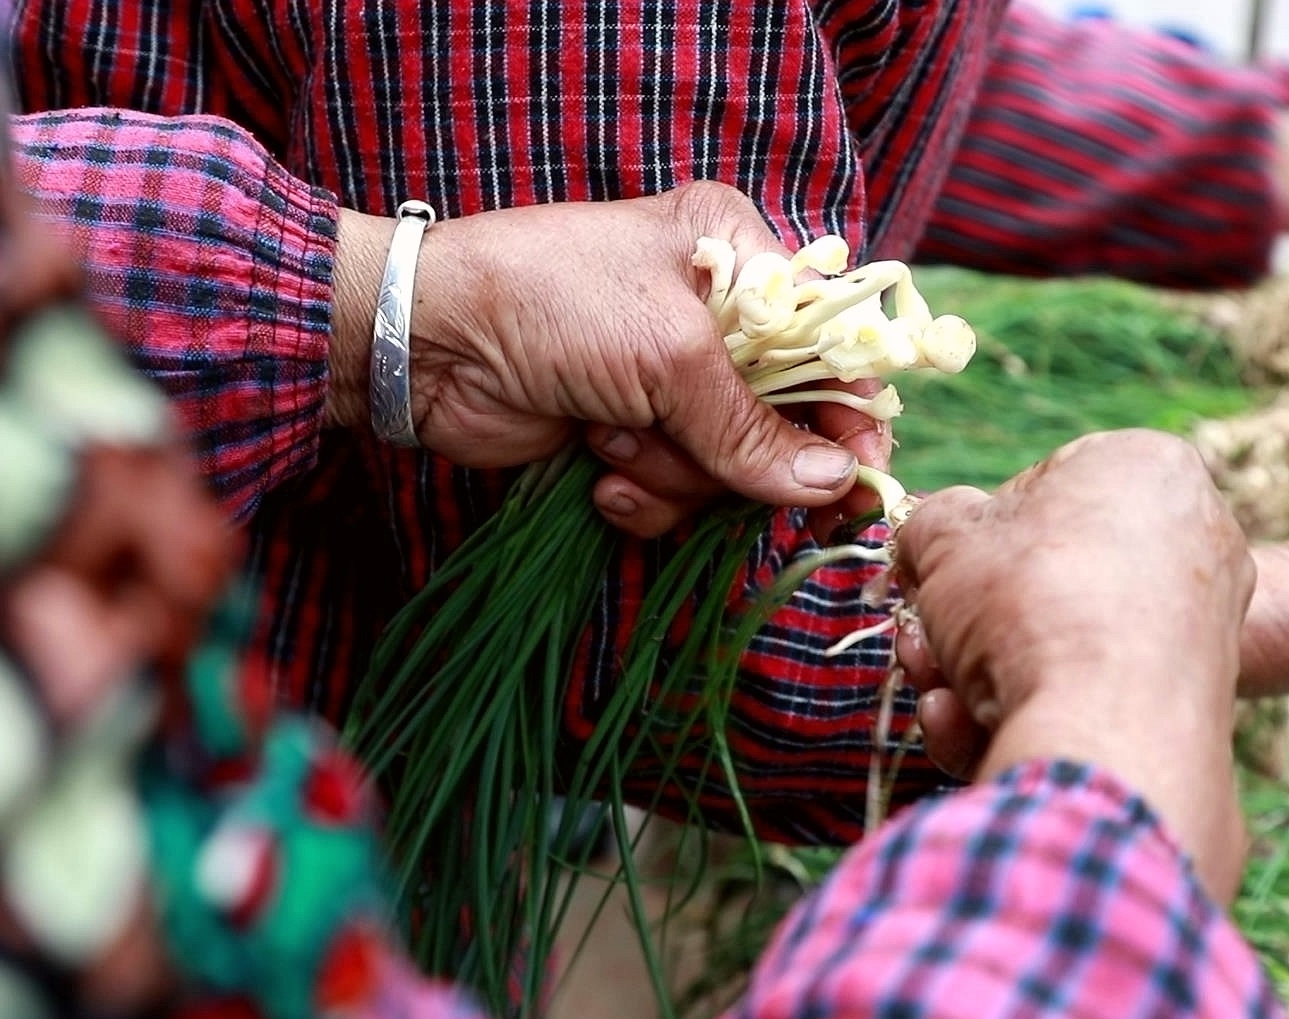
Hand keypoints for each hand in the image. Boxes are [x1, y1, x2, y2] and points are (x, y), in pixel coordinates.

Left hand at [327, 182, 888, 537]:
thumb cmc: (552, 304)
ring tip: (613, 436)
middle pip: (787, 421)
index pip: (830, 342)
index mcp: (737, 255)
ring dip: (674, 473)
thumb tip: (836, 487)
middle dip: (742, 456)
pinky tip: (595, 468)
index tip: (861, 478)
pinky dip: (640, 494)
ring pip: (729, 470)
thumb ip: (753, 428)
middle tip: (734, 483)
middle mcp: (713, 318)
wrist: (426, 343)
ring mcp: (669, 383)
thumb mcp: (670, 354)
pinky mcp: (630, 435)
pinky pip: (676, 494)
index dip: (850, 414)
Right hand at [891, 431, 1255, 899]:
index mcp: (1147, 465)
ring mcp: (1205, 621)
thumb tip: (927, 534)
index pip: (1043, 486)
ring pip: (1065, 643)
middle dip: (970, 619)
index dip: (974, 533)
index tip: (934, 572)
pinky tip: (972, 729)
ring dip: (981, 673)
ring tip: (937, 696)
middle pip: (1049, 575)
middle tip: (922, 642)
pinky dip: (1032, 709)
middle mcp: (1195, 535)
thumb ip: (932, 522)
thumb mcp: (944, 536)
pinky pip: (1096, 692)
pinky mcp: (1197, 698)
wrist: (1104, 729)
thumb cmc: (1027, 602)